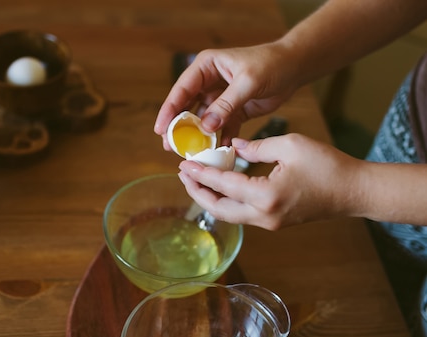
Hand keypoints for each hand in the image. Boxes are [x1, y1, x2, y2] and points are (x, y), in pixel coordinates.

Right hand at [154, 44, 296, 145]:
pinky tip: (216, 152)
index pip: (182, 90)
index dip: (169, 110)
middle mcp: (209, 81)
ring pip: (202, 120)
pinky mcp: (232, 110)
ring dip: (197, 137)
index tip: (160, 129)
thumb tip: (205, 126)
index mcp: (207, 67)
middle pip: (186, 107)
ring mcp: (219, 97)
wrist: (295, 67)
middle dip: (178, 128)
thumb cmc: (272, 64)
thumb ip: (226, 105)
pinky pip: (221, 128)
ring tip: (189, 153)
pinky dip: (218, 139)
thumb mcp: (248, 82)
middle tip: (170, 147)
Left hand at [177, 135, 362, 229]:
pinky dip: (227, 200)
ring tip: (197, 180)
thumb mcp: (290, 145)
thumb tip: (234, 146)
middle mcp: (263, 215)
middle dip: (198, 191)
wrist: (354, 191)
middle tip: (184, 174)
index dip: (201, 174)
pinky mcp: (274, 222)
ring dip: (211, 197)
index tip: (184, 164)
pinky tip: (222, 185)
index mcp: (265, 196)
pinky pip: (242, 213)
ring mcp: (269, 223)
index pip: (223, 185)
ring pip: (228, 214)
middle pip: (218, 209)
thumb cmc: (327, 165)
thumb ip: (257, 146)